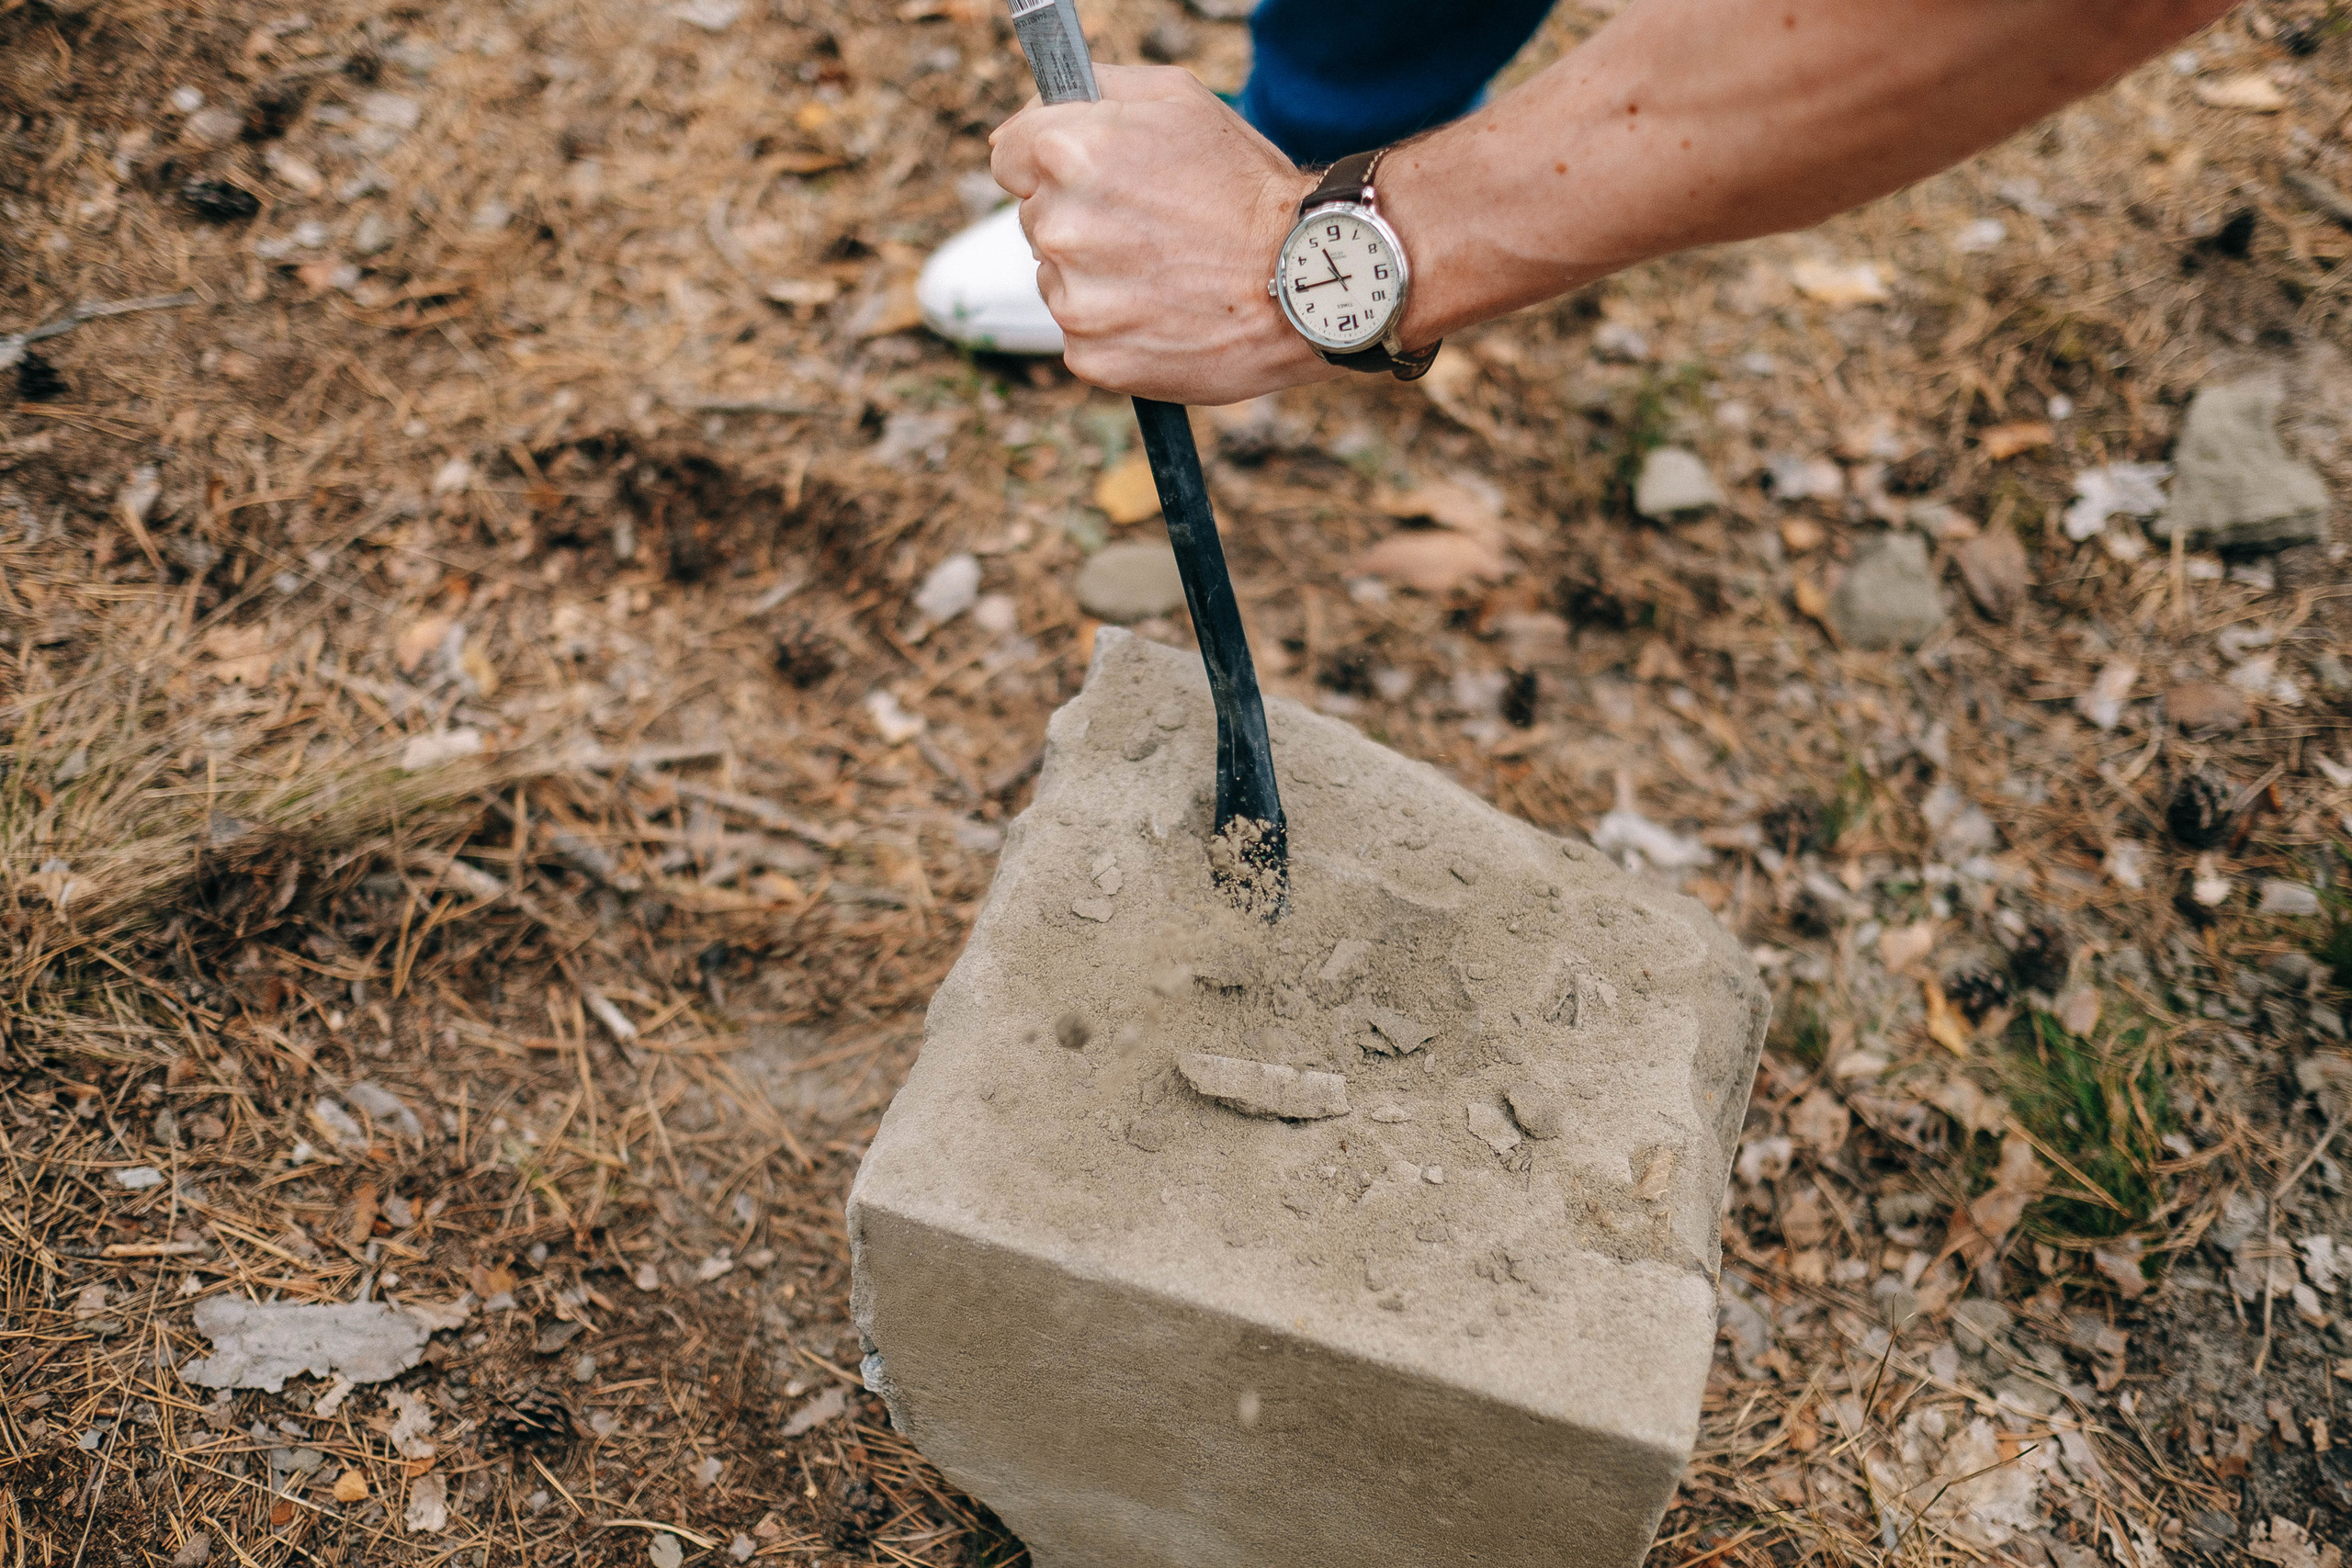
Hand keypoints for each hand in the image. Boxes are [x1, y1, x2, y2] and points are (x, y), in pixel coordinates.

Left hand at [990, 65, 1337, 404]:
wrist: (1306, 279)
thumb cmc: (1246, 186)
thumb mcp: (1176, 101)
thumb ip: (1094, 90)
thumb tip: (1037, 108)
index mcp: (1069, 153)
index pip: (1008, 153)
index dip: (1050, 159)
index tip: (1088, 173)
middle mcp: (1062, 226)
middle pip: (1036, 217)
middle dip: (1082, 216)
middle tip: (1152, 224)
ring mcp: (1075, 297)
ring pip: (1057, 276)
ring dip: (1097, 274)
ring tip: (1166, 270)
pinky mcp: (1092, 354)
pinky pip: (1082, 332)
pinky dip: (1116, 325)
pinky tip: (1164, 310)